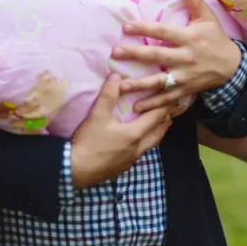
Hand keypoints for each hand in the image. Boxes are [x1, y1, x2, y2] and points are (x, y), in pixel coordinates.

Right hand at [70, 73, 172, 189]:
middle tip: (169, 113)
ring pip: (149, 146)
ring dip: (155, 135)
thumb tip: (116, 75)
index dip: (164, 107)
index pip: (155, 118)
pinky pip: (139, 154)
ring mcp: (130, 161)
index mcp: (135, 134)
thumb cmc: (88, 142)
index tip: (172, 99)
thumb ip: (108, 94)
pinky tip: (136, 143)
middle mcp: (137, 148)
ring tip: (156, 127)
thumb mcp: (97, 115)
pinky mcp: (121, 168)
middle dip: (164, 123)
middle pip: (157, 134)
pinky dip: (143, 145)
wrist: (74, 170)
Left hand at [114, 0, 242, 111]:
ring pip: (159, 81)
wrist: (232, 67)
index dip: (144, 28)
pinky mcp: (185, 90)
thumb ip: (194, 1)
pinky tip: (136, 107)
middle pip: (157, 56)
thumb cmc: (216, 39)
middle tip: (115, 53)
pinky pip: (166, 98)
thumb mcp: (208, 18)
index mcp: (188, 38)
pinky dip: (152, 104)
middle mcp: (185, 57)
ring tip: (120, 85)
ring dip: (139, 84)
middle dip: (135, 54)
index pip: (163, 32)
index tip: (126, 26)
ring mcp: (185, 76)